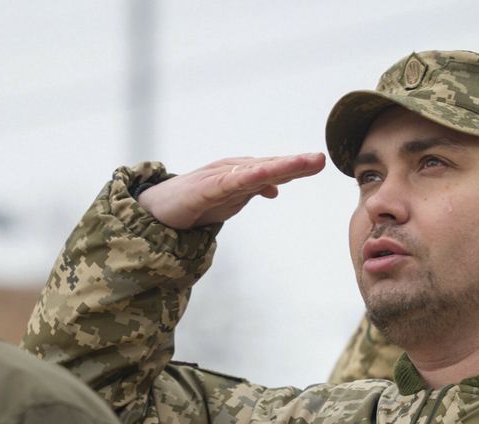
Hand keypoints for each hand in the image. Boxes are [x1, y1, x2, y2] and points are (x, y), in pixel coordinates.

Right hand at [138, 153, 325, 228]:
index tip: (320, 162)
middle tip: (320, 159)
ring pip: (254, 171)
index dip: (298, 166)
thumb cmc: (197, 200)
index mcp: (243, 174)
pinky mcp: (204, 190)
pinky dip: (249, 178)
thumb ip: (254, 190)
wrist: (157, 209)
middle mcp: (233, 170)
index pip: (275, 169)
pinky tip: (266, 176)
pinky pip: (229, 183)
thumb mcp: (233, 198)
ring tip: (302, 163)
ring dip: (279, 166)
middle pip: (269, 166)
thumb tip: (277, 189)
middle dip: (295, 163)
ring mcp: (218, 178)